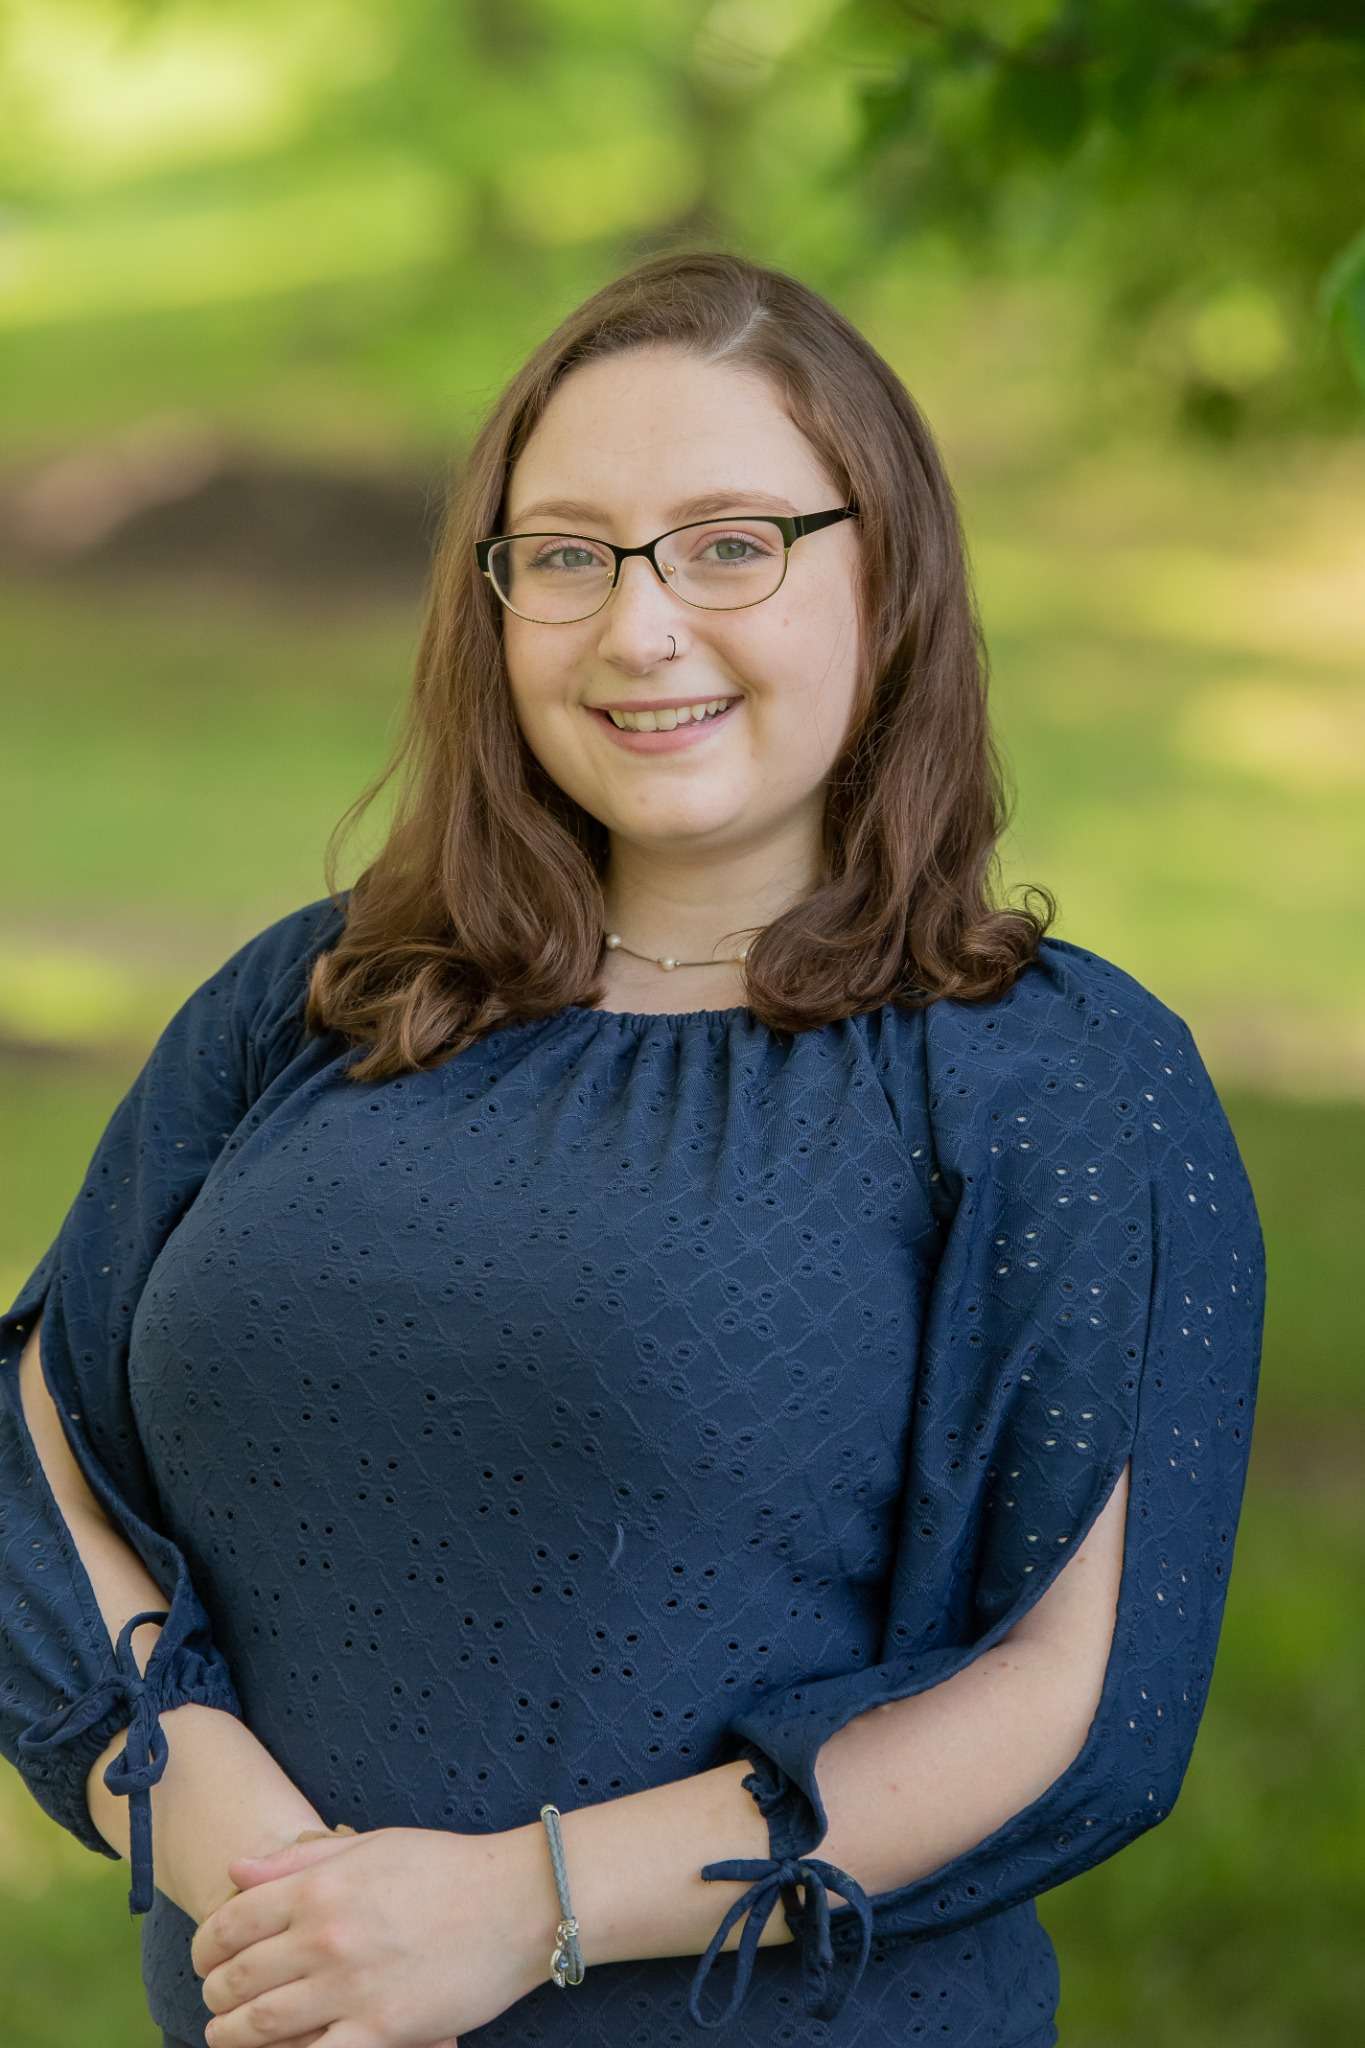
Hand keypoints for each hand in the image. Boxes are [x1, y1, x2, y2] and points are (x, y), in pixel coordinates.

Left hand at [190, 1824, 546, 2046]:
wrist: (517, 1902)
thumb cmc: (447, 1867)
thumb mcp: (371, 1844)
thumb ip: (299, 1859)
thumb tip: (236, 1869)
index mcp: (320, 1885)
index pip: (232, 1922)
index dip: (207, 1946)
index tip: (206, 1958)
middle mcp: (325, 1936)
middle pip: (237, 1978)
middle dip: (215, 1994)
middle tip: (214, 2002)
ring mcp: (350, 1987)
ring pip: (260, 2026)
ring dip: (231, 2035)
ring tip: (225, 2035)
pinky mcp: (380, 2031)